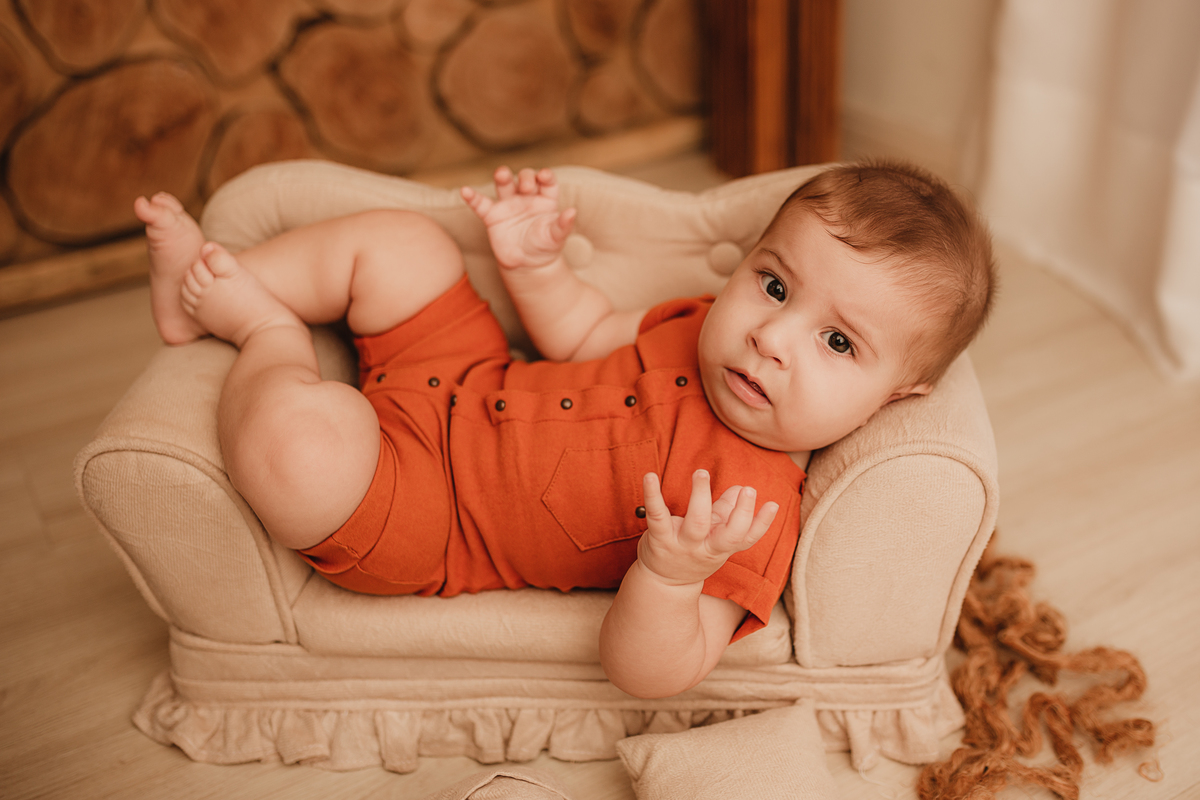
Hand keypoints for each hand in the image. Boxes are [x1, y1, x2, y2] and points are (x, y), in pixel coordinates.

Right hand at [461, 166, 575, 269]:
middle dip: (526, 178)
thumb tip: (572, 212)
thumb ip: (563, 225)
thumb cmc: (545, 247)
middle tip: (526, 187)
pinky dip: (472, 197)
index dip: (545, 175)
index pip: (546, 181)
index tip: (544, 176)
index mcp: (545, 199)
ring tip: (502, 174)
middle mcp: (526, 198)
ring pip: (504, 184)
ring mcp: (509, 204)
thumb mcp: (556, 237)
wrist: (527, 265)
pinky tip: (465, 191)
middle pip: (525, 178)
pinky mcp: (493, 215)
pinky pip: (481, 204)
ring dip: (503, 176)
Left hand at [637, 470, 778, 586]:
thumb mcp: (715, 536)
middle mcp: (706, 548)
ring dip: (700, 495)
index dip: (762, 523)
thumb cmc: (694, 551)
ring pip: (696, 523)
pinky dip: (652, 495)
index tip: (773, 504)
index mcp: (722, 547)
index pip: (747, 538)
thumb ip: (727, 511)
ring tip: (702, 473)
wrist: (664, 582)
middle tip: (748, 489)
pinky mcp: (659, 539)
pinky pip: (657, 517)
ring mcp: (682, 545)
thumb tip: (742, 488)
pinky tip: (650, 476)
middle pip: (728, 535)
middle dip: (740, 513)